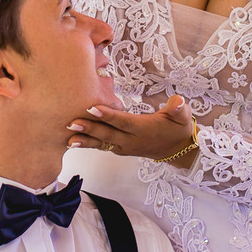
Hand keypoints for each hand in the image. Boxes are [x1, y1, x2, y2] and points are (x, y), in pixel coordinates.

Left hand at [66, 94, 195, 160]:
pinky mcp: (120, 149)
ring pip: (102, 143)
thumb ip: (179, 109)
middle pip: (108, 134)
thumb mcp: (183, 117)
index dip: (108, 115)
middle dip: (89, 128)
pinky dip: (89, 144)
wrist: (178, 150)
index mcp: (143, 129)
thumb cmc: (179, 129)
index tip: (92, 108)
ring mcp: (124, 147)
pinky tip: (73, 142)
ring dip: (85, 140)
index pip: (123, 121)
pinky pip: (102, 147)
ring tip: (68, 138)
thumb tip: (178, 101)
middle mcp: (131, 140)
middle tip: (71, 122)